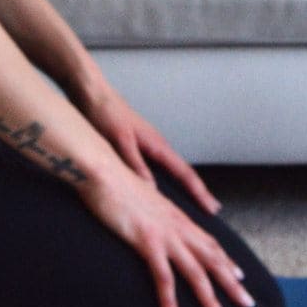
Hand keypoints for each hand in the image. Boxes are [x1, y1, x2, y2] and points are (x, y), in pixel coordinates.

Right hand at [78, 161, 257, 306]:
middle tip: (247, 304)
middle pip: (212, 259)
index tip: (239, 276)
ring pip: (196, 273)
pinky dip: (170, 302)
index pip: (209, 241)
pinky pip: (163, 278)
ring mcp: (165, 234)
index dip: (226, 260)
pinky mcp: (147, 242)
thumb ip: (152, 212)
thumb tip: (151, 219)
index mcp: (176, 216)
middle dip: (231, 284)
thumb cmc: (114, 183)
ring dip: (210, 299)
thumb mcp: (141, 199)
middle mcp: (177, 226)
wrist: (101, 169)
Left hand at [79, 78, 223, 216]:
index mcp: (157, 145)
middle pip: (183, 174)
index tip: (213, 207)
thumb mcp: (121, 141)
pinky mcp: (137, 147)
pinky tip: (159, 191)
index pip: (185, 173)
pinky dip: (165, 182)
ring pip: (172, 172)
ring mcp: (149, 147)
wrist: (93, 95)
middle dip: (198, 193)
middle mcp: (157, 147)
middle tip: (210, 211)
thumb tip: (152, 191)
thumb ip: (136, 165)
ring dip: (183, 188)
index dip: (200, 192)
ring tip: (190, 207)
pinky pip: (158, 169)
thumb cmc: (106, 113)